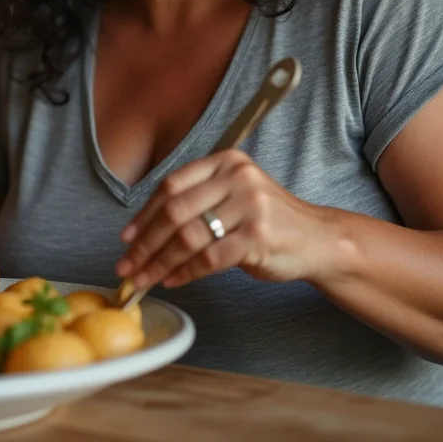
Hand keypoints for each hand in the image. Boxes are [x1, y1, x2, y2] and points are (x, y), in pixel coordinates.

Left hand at [116, 150, 331, 289]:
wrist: (316, 239)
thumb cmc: (266, 221)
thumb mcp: (232, 196)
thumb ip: (196, 202)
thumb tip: (141, 231)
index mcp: (225, 162)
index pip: (171, 185)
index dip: (144, 213)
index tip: (126, 237)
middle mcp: (237, 178)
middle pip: (175, 211)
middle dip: (145, 242)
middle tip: (127, 264)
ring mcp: (250, 206)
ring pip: (188, 237)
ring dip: (159, 262)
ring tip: (143, 278)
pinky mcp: (258, 237)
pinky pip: (209, 258)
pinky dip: (185, 272)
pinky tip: (172, 280)